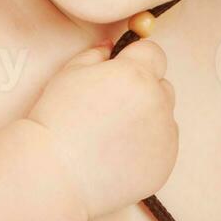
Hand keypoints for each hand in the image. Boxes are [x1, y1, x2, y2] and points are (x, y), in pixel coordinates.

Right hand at [26, 38, 178, 220]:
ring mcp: (165, 136)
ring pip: (164, 115)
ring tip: (114, 131)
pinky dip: (148, 143)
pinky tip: (120, 152)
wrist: (55, 173)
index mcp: (136, 74)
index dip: (135, 58)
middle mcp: (158, 103)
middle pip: (162, 84)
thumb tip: (112, 48)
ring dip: (148, 116)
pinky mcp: (165, 163)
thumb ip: (97, 53)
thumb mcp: (70, 73)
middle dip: (143, 88)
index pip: (154, 53)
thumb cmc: (57, 119)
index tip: (119, 70)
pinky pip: (164, 144)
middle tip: (112, 105)